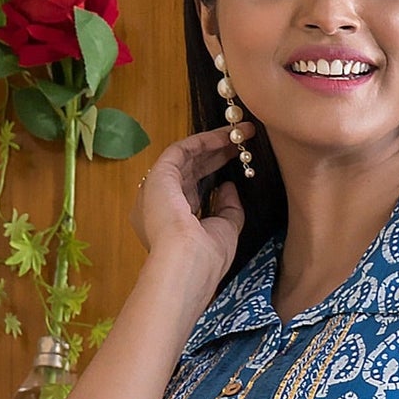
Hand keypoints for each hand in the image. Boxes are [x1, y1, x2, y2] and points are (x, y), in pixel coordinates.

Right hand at [131, 127, 245, 282]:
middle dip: (218, 155)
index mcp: (171, 224)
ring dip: (213, 143)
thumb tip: (228, 186)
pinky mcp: (158, 176)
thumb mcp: (224, 231)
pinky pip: (180, 151)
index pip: (194, 191)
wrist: (186, 265)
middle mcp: (159, 205)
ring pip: (187, 158)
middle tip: (242, 142)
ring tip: (240, 133)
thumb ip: (227, 209)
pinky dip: (202, 142)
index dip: (216, 173)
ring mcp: (156, 190)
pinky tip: (224, 137)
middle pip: (191, 171)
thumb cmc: (205, 259)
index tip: (239, 164)